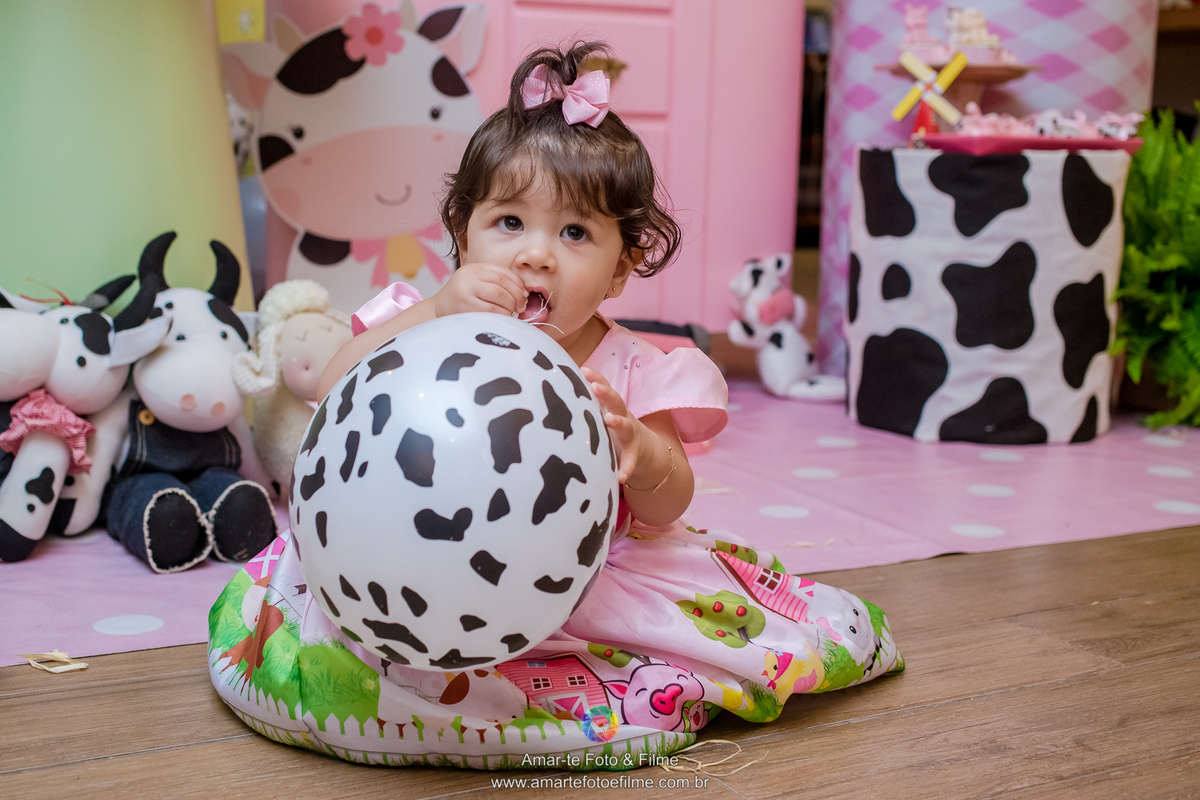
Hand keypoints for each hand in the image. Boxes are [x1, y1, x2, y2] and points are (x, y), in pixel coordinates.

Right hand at [433, 262, 526, 318]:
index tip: (524, 294)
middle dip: (516, 297)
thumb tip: (523, 292)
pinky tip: (502, 318)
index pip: (503, 273)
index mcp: (473, 269)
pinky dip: (502, 316)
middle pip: (503, 286)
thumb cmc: (462, 298)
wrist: (438, 310)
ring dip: (510, 308)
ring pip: (500, 299)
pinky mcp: (466, 310)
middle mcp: (469, 279)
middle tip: (520, 306)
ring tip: (510, 312)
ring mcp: (466, 294)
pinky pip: (492, 313)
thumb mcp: (475, 282)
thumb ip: (495, 282)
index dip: (518, 284)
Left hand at [582, 367, 642, 483]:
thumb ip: (585, 405)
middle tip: (595, 388)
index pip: (604, 388)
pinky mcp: (633, 455)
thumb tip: (553, 391)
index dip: (595, 378)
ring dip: (618, 422)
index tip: (583, 370)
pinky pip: (630, 461)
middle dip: (606, 393)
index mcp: (611, 407)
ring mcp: (629, 436)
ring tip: (609, 420)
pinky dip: (626, 468)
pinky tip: (621, 476)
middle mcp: (622, 416)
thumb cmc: (611, 428)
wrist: (642, 448)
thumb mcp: (600, 414)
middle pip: (616, 401)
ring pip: (626, 426)